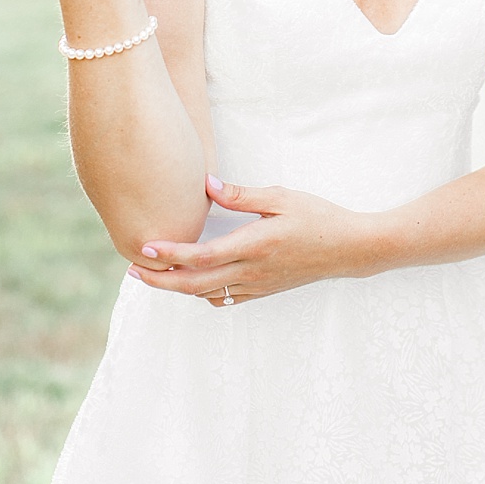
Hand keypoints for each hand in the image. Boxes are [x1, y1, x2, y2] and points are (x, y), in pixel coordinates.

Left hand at [127, 175, 375, 306]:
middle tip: (134, 269)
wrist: (350, 249)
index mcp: (255, 245)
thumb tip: (206, 185)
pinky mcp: (263, 291)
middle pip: (194, 284)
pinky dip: (202, 293)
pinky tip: (196, 280)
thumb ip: (241, 194)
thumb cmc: (318, 218)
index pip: (202, 256)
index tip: (145, 247)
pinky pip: (224, 298)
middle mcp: (252, 271)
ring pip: (206, 294)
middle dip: (159, 279)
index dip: (170, 255)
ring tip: (157, 273)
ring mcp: (257, 285)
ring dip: (177, 287)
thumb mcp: (282, 197)